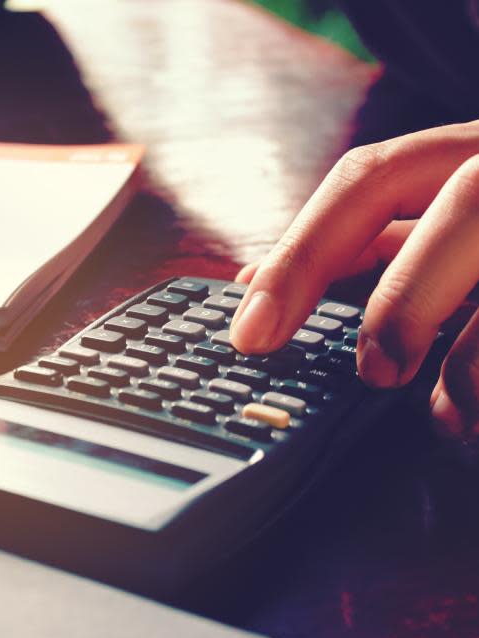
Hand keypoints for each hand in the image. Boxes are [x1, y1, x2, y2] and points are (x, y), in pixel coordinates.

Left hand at [230, 121, 478, 438]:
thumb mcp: (445, 224)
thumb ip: (372, 246)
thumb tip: (255, 287)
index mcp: (468, 151)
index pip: (368, 180)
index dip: (302, 255)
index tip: (249, 332)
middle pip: (466, 205)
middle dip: (407, 297)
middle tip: (375, 372)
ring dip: (473, 364)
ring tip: (451, 418)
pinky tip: (477, 417)